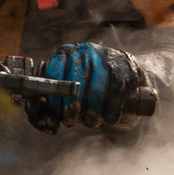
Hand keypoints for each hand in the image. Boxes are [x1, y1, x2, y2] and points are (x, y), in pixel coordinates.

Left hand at [19, 42, 150, 132]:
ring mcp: (107, 57)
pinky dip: (112, 111)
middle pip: (75, 81)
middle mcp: (85, 51)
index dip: (54, 99)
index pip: (54, 74)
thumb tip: (46, 123)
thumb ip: (52, 106)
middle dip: (71, 107)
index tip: (57, 116)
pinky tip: (109, 119)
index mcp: (66, 53)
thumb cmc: (89, 87)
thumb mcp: (68, 91)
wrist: (126, 74)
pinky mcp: (126, 69)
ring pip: (97, 88)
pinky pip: (117, 93)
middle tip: (72, 122)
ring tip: (91, 123)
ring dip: (93, 111)